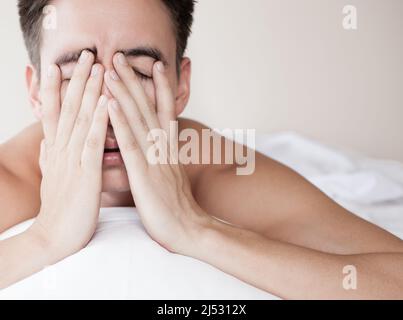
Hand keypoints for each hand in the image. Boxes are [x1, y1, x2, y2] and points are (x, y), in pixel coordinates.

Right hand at [29, 51, 108, 262]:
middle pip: (68, 108)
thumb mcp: (53, 178)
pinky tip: (108, 101)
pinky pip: (92, 142)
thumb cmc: (60, 208)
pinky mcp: (85, 174)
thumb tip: (48, 142)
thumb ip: (52, 157)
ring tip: (98, 66)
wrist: (54, 237)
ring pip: (81, 119)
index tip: (60, 65)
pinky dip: (100, 120)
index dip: (57, 88)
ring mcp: (72, 160)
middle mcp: (61, 150)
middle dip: (77, 80)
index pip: (55, 113)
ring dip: (89, 91)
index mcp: (56, 151)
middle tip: (86, 54)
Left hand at [104, 53, 211, 253]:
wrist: (190, 230)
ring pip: (138, 120)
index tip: (152, 65)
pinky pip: (131, 144)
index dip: (158, 87)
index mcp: (170, 148)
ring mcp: (155, 159)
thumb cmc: (177, 207)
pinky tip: (110, 104)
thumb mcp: (172, 177)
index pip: (164, 111)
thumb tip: (157, 150)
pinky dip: (120, 122)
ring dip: (124, 93)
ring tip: (110, 69)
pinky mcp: (145, 174)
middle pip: (148, 108)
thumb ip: (164, 159)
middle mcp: (164, 147)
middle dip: (133, 80)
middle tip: (120, 56)